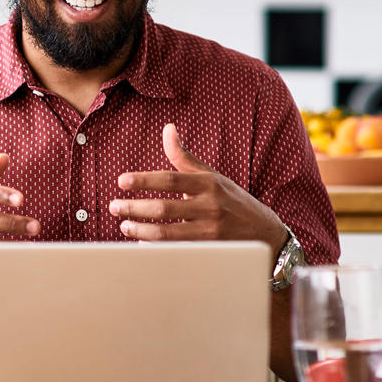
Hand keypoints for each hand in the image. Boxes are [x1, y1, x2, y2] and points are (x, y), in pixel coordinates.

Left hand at [109, 123, 287, 251]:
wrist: (266, 233)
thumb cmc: (231, 200)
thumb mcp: (211, 176)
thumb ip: (184, 157)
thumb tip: (168, 128)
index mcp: (208, 183)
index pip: (170, 179)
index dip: (144, 180)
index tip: (121, 181)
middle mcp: (210, 206)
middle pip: (165, 208)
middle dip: (135, 208)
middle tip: (114, 206)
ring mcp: (211, 232)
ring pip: (168, 234)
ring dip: (141, 230)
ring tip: (123, 226)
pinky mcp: (210, 252)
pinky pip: (177, 251)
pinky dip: (156, 248)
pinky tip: (141, 243)